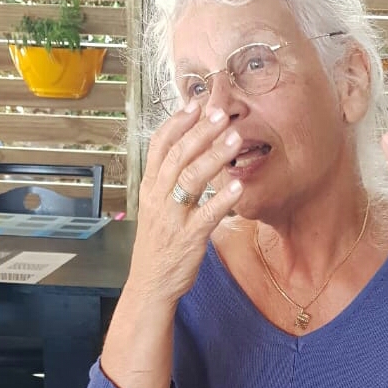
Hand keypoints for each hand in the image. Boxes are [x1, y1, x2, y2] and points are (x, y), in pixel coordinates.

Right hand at [127, 102, 243, 303]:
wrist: (150, 284)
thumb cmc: (158, 243)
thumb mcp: (155, 206)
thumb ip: (168, 179)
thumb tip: (187, 149)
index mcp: (150, 188)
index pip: (158, 146)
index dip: (177, 123)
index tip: (196, 104)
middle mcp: (158, 198)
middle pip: (177, 156)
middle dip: (200, 132)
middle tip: (220, 113)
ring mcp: (172, 218)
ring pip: (190, 179)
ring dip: (214, 156)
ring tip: (234, 139)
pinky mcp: (188, 238)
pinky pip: (206, 215)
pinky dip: (222, 199)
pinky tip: (238, 185)